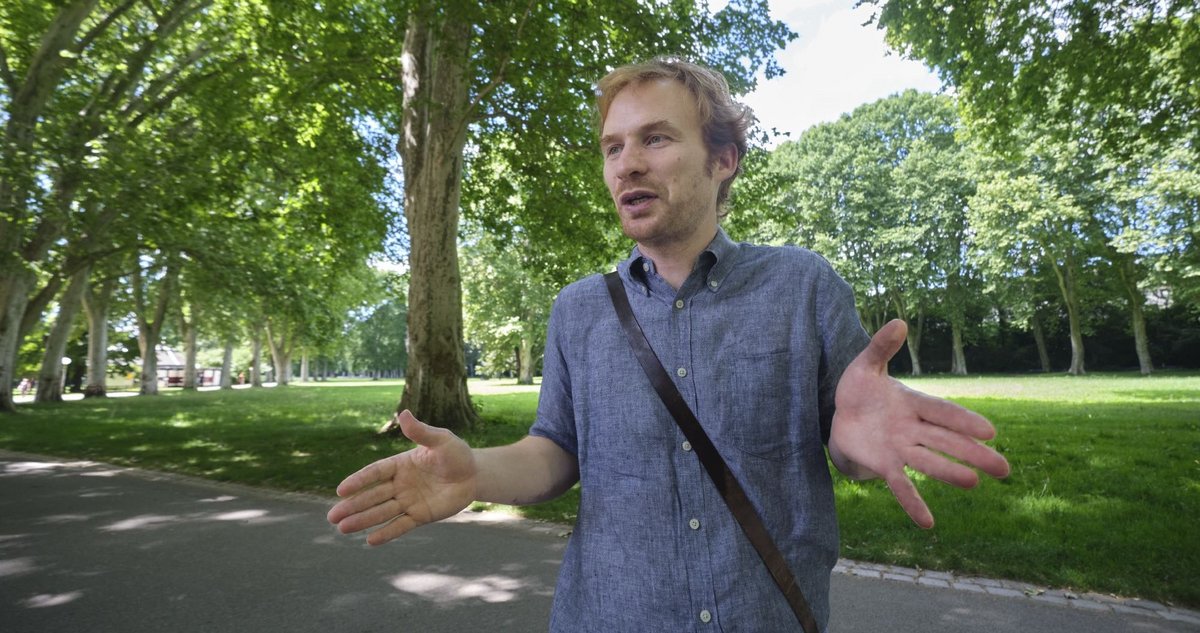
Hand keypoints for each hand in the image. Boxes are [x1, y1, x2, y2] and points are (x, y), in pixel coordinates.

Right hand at [327, 410, 476, 545]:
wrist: (474, 474)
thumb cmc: (456, 454)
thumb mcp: (441, 440)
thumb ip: (421, 432)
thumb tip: (403, 414)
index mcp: (400, 464)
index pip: (375, 473)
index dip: (358, 481)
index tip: (341, 491)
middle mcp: (400, 484)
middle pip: (372, 496)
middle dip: (353, 506)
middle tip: (332, 517)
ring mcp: (409, 501)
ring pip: (382, 512)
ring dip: (363, 520)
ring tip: (342, 528)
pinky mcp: (421, 516)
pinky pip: (401, 525)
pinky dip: (387, 533)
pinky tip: (370, 541)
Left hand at [828, 319, 1009, 528]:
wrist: (839, 416)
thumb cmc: (859, 390)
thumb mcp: (865, 365)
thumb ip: (882, 346)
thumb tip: (899, 322)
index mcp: (914, 403)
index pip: (943, 412)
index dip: (964, 421)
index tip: (990, 431)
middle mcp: (913, 429)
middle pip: (946, 441)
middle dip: (974, 454)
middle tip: (1006, 470)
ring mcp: (900, 449)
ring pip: (929, 462)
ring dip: (949, 473)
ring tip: (974, 484)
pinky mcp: (884, 465)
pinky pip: (901, 486)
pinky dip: (913, 503)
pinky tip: (928, 524)